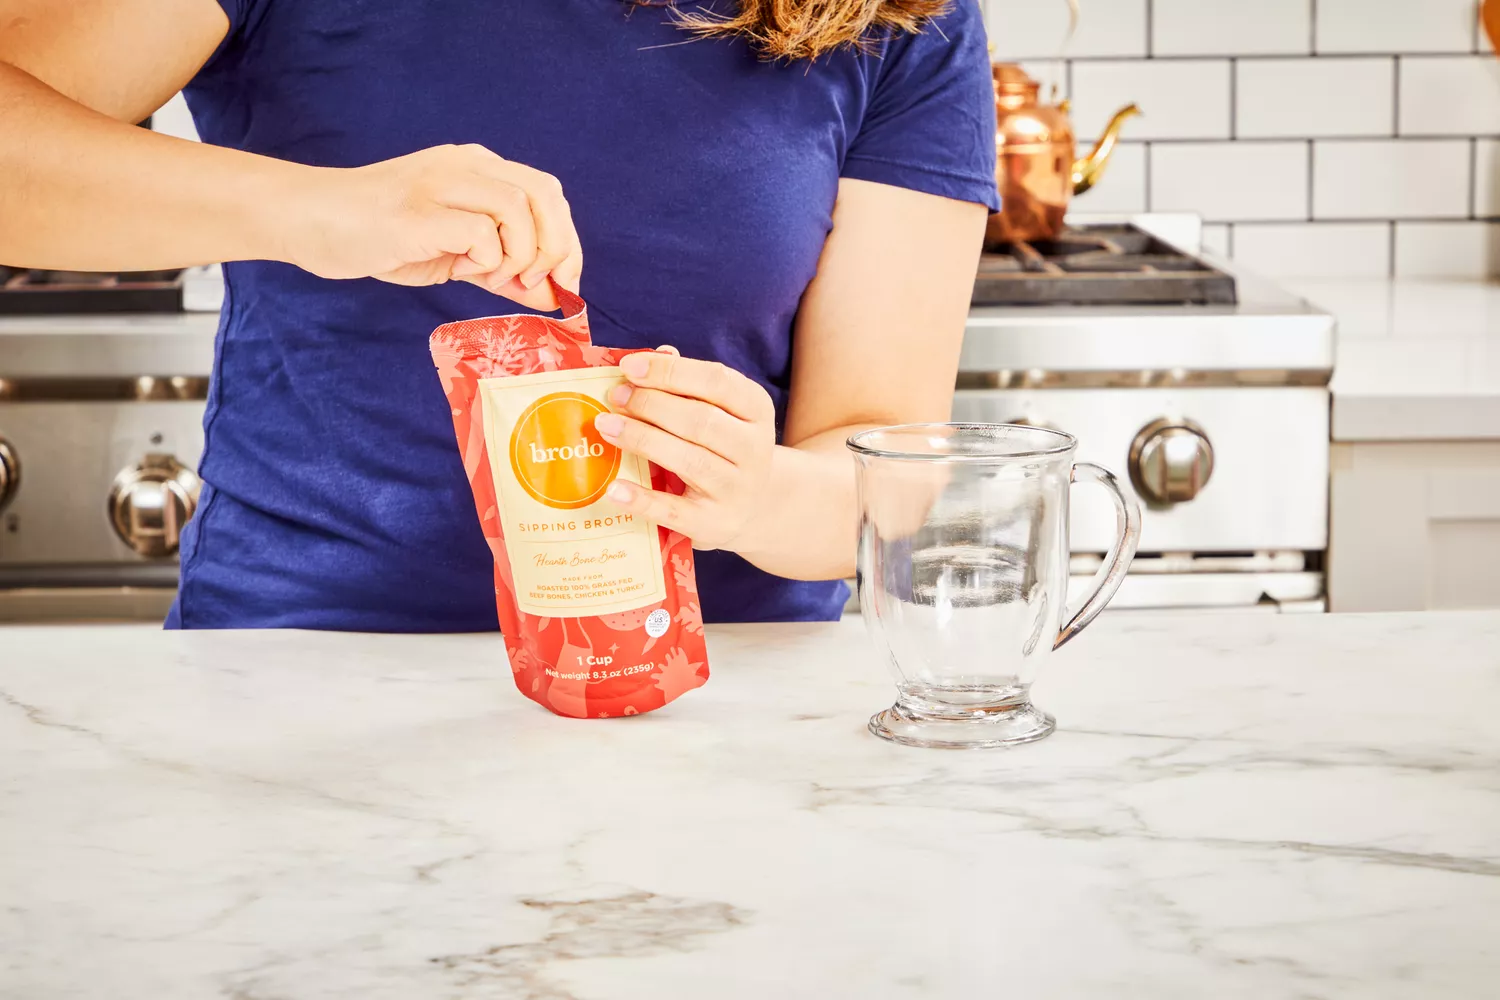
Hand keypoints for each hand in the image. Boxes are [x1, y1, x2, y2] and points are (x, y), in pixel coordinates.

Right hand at [281, 144, 581, 310]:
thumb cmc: (379, 236)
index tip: (567, 281)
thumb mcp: (454, 256)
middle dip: (556, 248)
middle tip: (537, 284)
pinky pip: (480, 232)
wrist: (309, 221)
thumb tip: (552, 296)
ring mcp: (440, 183)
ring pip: (517, 208)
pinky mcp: (418, 211)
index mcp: (476, 167)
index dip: (568, 239)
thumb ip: (502, 270)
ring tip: (488, 275)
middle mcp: (465, 165)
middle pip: (544, 194)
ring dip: (517, 254)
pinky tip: (459, 268)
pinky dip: (484, 259)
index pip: (547, 191)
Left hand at [593, 349, 777, 551]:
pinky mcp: (713, 523)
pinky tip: (614, 488)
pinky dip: (641, 499)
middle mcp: (754, 449)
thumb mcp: (722, 412)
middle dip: (651, 404)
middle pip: (700, 420)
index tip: (630, 366)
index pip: (716, 381)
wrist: (756, 508)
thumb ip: (691, 384)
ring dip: (641, 438)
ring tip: (605, 425)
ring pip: (688, 460)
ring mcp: (735, 489)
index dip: (670, 371)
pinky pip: (673, 510)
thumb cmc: (725, 448)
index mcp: (757, 410)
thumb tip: (658, 353)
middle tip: (615, 396)